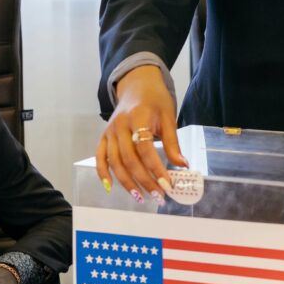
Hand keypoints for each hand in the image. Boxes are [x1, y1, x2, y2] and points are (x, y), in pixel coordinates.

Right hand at [96, 65, 186, 203]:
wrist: (137, 85)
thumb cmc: (155, 100)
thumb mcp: (168, 116)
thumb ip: (172, 142)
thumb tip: (182, 165)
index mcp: (138, 117)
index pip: (145, 147)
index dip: (155, 168)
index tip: (167, 184)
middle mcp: (120, 125)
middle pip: (129, 158)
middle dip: (144, 180)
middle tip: (159, 196)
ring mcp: (109, 131)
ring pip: (115, 162)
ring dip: (127, 182)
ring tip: (141, 198)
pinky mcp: (103, 137)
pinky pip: (100, 157)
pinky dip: (103, 173)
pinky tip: (110, 188)